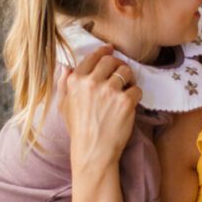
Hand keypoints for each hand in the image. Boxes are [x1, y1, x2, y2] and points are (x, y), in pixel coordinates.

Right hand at [59, 46, 138, 170]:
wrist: (93, 152)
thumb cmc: (79, 131)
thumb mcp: (64, 107)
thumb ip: (64, 85)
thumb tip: (66, 67)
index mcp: (76, 81)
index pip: (92, 57)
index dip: (103, 51)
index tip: (110, 49)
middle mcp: (91, 83)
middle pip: (111, 61)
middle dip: (118, 65)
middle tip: (121, 73)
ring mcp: (109, 91)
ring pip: (126, 71)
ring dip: (129, 78)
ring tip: (127, 87)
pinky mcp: (125, 101)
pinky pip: (136, 88)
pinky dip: (136, 94)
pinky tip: (130, 103)